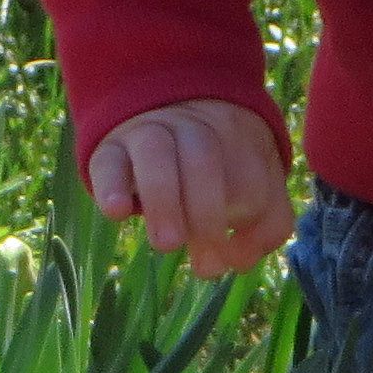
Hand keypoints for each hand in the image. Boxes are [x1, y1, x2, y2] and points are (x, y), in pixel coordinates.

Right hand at [85, 99, 294, 279]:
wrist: (163, 110)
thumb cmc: (219, 167)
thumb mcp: (256, 183)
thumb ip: (264, 226)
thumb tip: (239, 262)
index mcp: (239, 136)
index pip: (251, 176)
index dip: (247, 218)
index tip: (231, 254)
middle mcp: (195, 126)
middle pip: (203, 156)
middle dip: (205, 211)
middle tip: (203, 258)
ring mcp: (149, 131)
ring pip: (155, 152)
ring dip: (164, 201)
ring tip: (168, 245)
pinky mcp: (110, 147)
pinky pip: (108, 161)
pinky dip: (111, 187)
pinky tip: (118, 213)